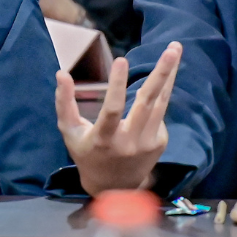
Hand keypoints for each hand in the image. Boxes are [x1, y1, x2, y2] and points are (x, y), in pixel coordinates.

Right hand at [57, 41, 180, 193]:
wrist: (114, 188)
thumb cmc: (86, 154)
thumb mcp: (69, 132)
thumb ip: (64, 103)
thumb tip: (61, 73)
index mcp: (104, 138)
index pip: (112, 109)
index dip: (116, 84)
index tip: (120, 59)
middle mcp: (130, 141)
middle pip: (148, 103)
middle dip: (162, 73)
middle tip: (172, 49)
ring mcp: (148, 143)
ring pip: (162, 103)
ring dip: (170, 75)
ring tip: (175, 50)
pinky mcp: (160, 143)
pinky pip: (159, 113)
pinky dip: (157, 96)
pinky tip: (156, 86)